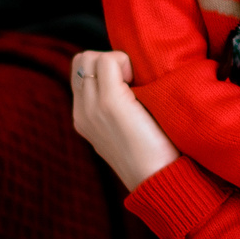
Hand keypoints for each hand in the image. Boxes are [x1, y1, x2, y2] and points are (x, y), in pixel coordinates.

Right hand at [70, 51, 179, 190]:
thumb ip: (118, 107)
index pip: (80, 72)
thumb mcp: (125, 129)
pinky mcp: (110, 103)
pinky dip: (125, 62)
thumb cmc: (153, 153)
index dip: (104, 67)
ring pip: (90, 57)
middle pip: (81, 60)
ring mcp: (92, 107)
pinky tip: (140, 82)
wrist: (159, 180)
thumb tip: (131, 80)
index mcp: (83, 117)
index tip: (128, 83)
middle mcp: (82, 111)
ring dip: (115, 61)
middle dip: (107, 60)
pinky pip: (108, 61)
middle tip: (132, 80)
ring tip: (135, 82)